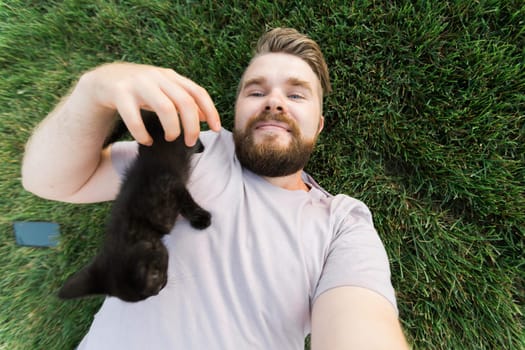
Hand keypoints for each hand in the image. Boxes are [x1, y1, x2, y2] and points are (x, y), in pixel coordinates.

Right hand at [83, 62, 220, 145]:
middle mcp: (157, 77)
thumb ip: (184, 100)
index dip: (210, 111)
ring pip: (165, 108)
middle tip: (191, 142)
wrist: (104, 79)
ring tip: (171, 138)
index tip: (216, 129)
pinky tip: (146, 141)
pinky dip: (143, 134)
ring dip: (172, 128)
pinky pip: (135, 118)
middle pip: (185, 102)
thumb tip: (206, 116)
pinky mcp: (119, 93)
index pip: (198, 92)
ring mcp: (138, 83)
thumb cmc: (141, 90)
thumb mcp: (164, 91)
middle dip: (192, 126)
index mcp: (171, 76)